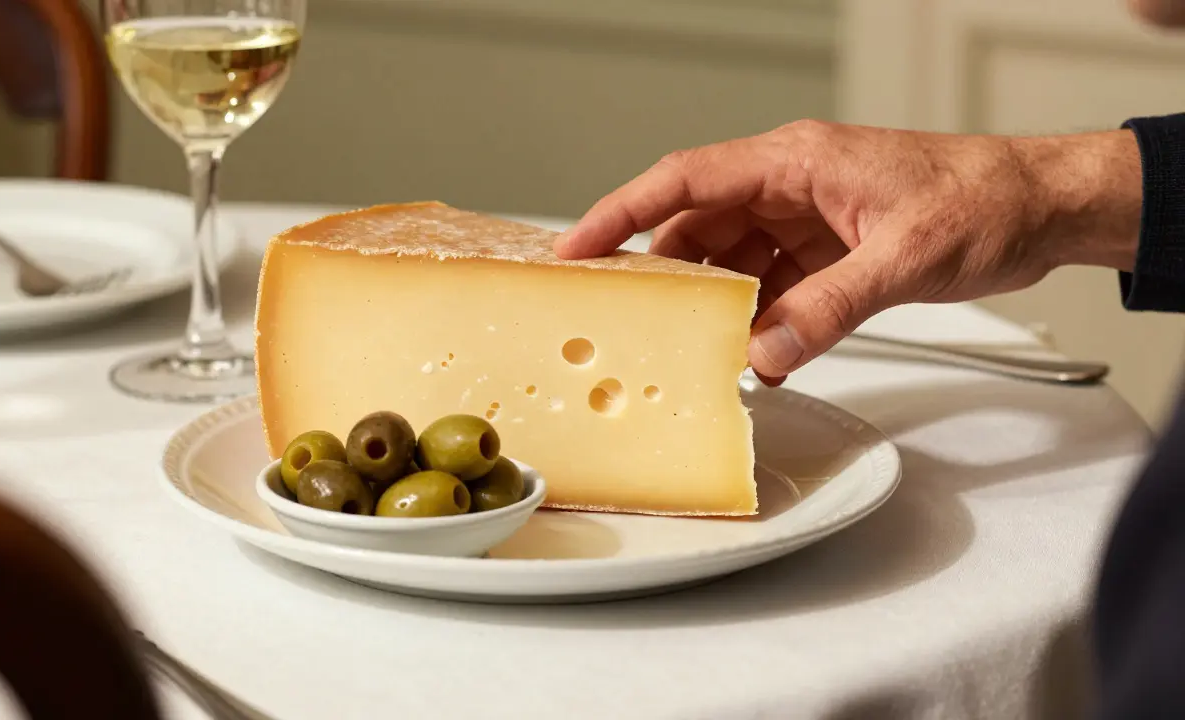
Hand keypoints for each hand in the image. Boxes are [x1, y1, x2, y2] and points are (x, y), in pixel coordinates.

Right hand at [554, 120, 1140, 383]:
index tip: (576, 249)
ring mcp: (806, 221)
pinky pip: (772, 291)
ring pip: (731, 265)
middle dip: (666, 278)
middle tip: (634, 324)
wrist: (1042, 209)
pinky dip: (762, 325)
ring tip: (701, 353)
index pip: (685, 181)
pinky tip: (763, 359)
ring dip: (718, 311)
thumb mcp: (905, 256)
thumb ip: (830, 308)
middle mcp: (790, 187)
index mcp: (795, 162)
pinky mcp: (827, 253)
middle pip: (698, 230)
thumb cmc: (984, 201)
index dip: (621, 213)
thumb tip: (765, 354)